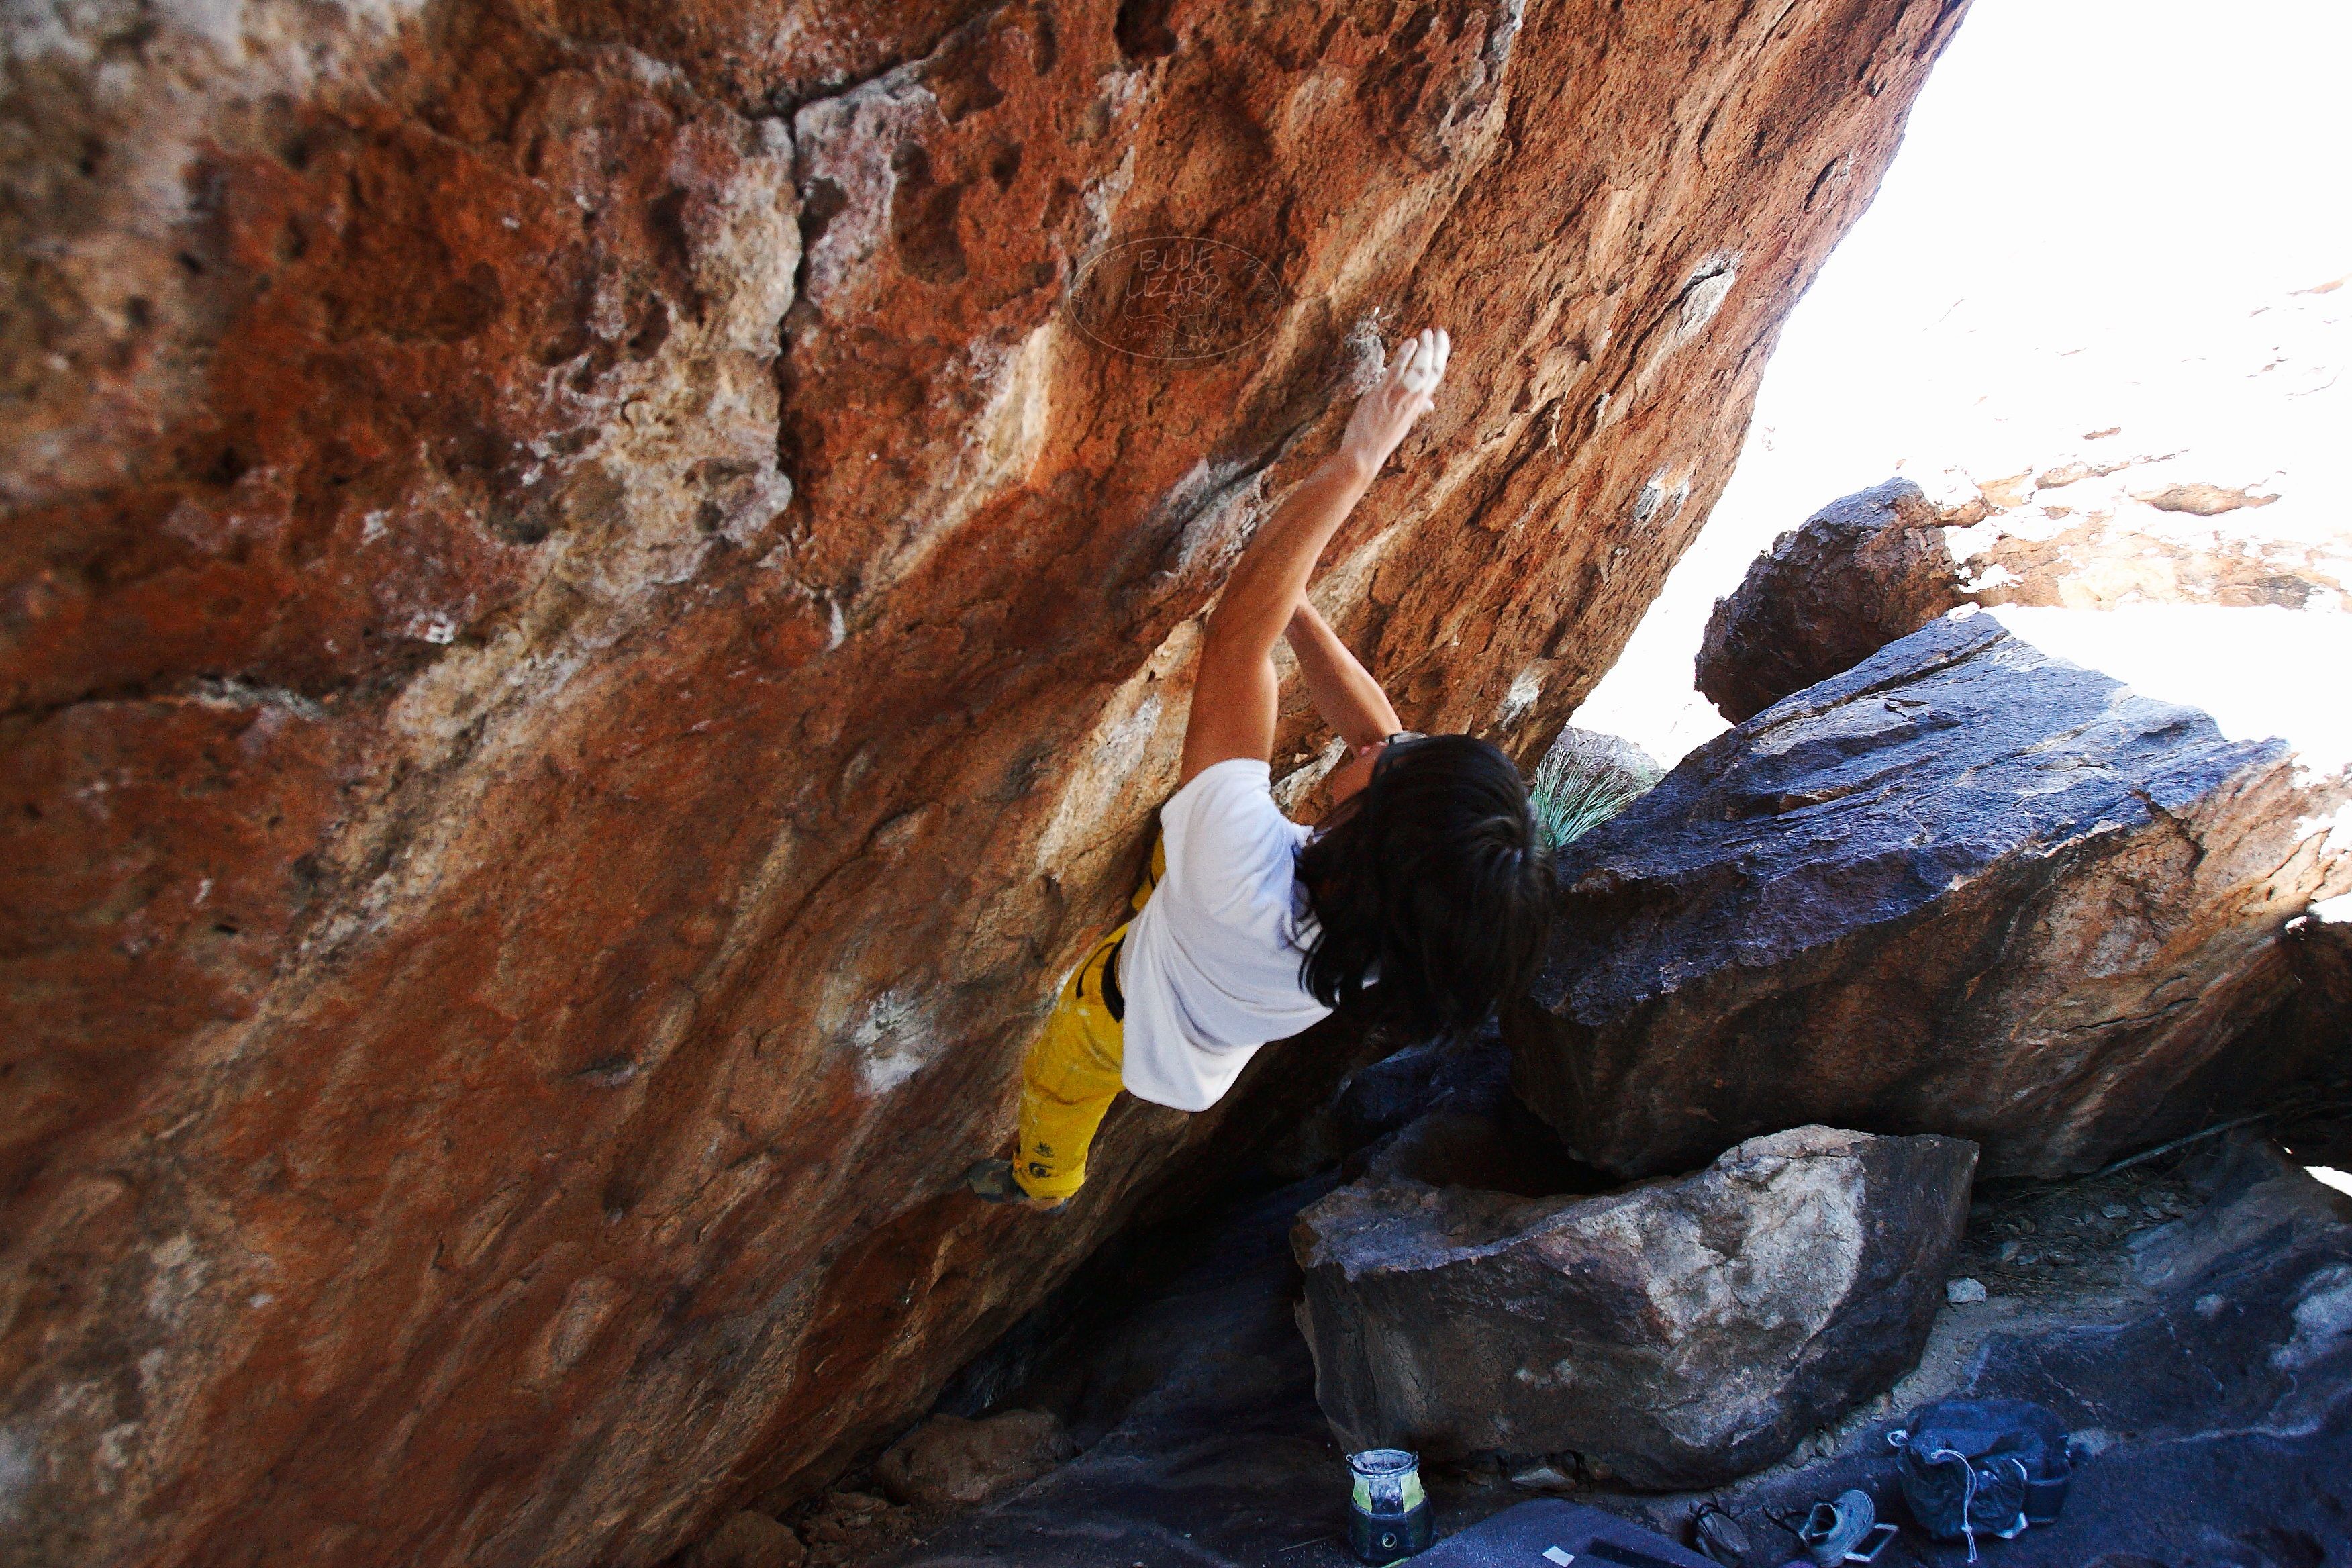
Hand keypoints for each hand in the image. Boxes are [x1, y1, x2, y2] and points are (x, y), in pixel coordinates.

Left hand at [1339, 326, 1448, 472]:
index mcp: (1417, 406)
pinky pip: (1396, 372)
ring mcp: (1397, 398)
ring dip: (1425, 350)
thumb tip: (1430, 404)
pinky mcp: (1382, 396)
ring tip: (1426, 333)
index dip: (1441, 358)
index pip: (1435, 378)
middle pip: (1432, 372)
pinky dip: (1405, 356)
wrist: (1363, 455)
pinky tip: (1410, 342)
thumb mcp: (1402, 423)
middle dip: (1438, 350)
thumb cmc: (1380, 439)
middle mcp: (1412, 402)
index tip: (1443, 342)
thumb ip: (1415, 409)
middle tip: (1438, 331)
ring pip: (1419, 371)